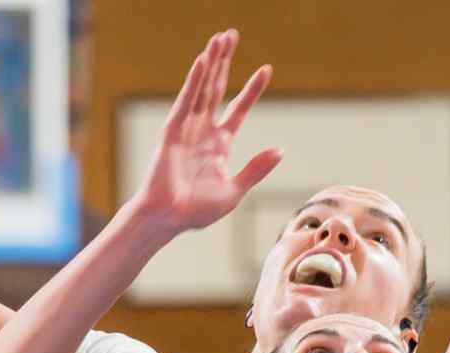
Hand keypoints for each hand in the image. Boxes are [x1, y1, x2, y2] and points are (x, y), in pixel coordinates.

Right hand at [134, 28, 280, 233]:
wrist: (169, 219)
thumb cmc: (196, 211)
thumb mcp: (234, 191)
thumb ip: (256, 169)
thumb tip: (280, 150)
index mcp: (219, 144)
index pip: (238, 108)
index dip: (251, 90)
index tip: (266, 69)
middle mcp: (203, 131)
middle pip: (217, 88)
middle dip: (224, 62)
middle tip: (232, 35)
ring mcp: (187, 128)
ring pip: (202, 88)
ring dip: (210, 62)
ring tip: (220, 38)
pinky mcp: (172, 131)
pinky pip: (185, 101)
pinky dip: (194, 82)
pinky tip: (202, 61)